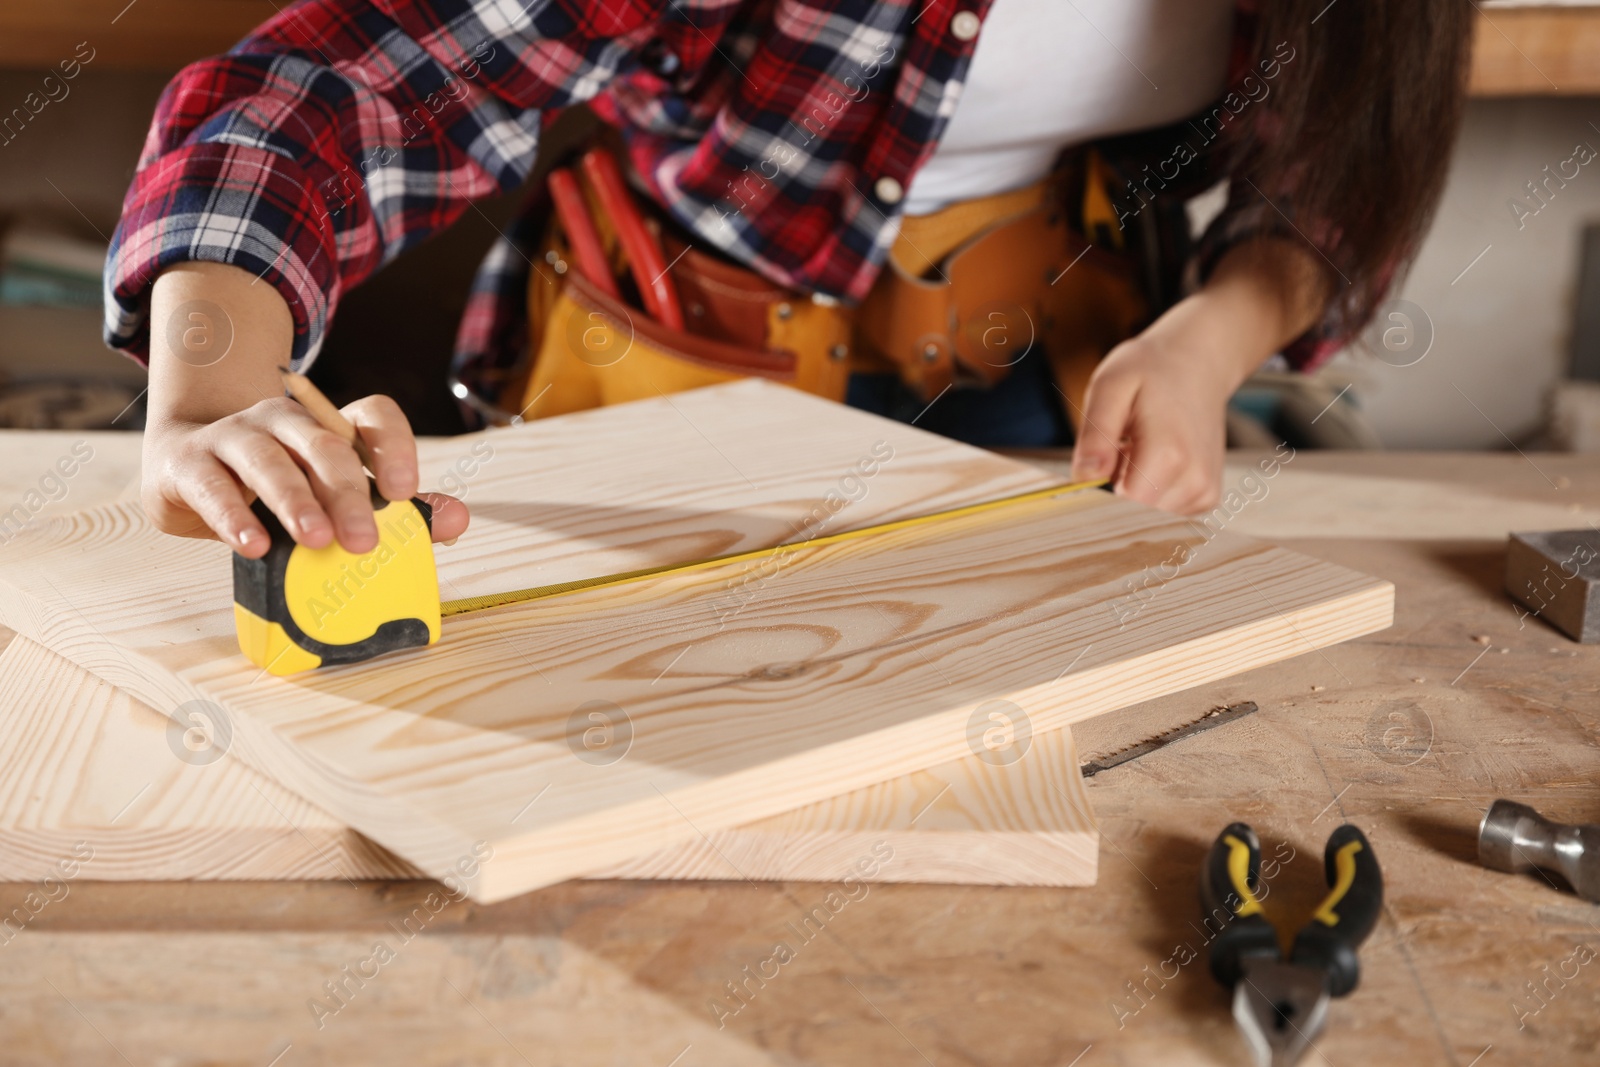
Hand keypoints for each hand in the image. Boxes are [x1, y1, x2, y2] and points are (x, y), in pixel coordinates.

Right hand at [143, 394, 469, 558]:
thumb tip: (459, 518)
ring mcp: (234, 436)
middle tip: (363, 541)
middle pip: (324, 443)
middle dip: (348, 493)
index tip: (404, 489)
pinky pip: (213, 487)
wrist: (183, 472)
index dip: (394, 445)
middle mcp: (284, 421)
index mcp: (329, 426)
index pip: (373, 414)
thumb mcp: (335, 499)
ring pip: (268, 459)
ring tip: (316, 540)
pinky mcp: (189, 465)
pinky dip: (233, 517)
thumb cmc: (276, 490)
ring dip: (294, 500)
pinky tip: (254, 546)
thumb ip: (401, 512)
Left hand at [1069, 239, 1329, 513]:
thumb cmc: (1149, 371)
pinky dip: (1153, 493)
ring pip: (1148, 516)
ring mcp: (1204, 490)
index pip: (1119, 507)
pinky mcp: (1207, 496)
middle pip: (1132, 513)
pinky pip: (1166, 512)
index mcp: (1168, 454)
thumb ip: (1095, 435)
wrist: (1197, 363)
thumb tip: (1083, 477)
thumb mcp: (1110, 387)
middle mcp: (1193, 479)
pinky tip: (1155, 461)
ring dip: (1134, 490)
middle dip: (1115, 489)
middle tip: (1121, 448)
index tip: (1099, 462)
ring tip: (1139, 449)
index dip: (1098, 491)